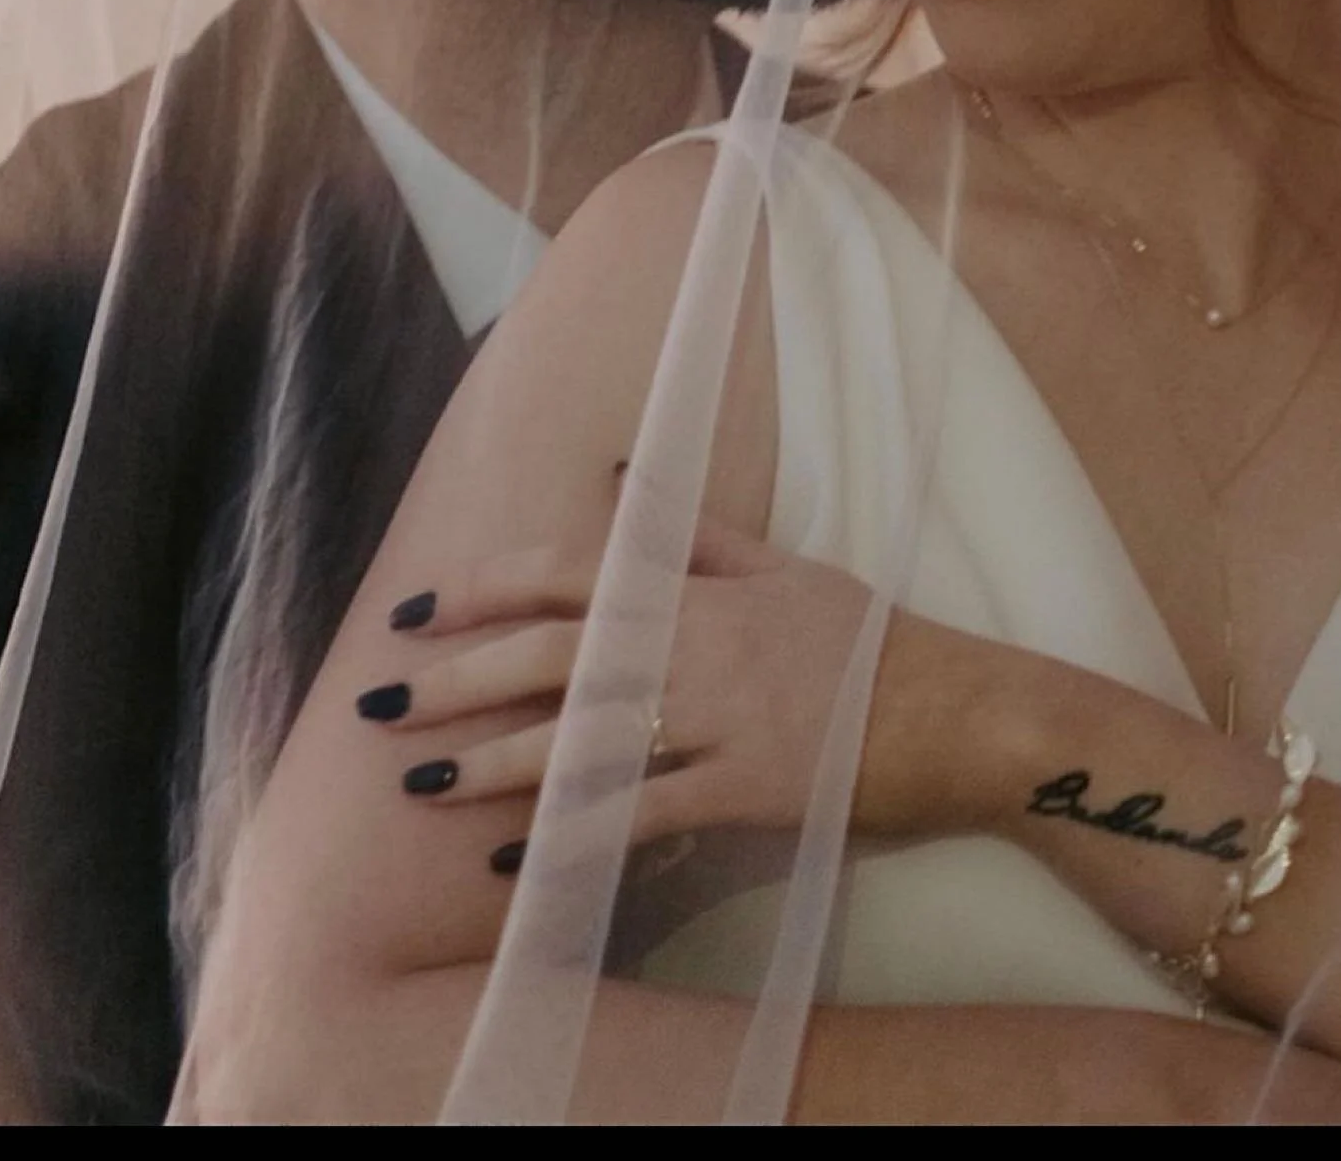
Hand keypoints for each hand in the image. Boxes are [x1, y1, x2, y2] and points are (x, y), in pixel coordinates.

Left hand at [358, 523, 967, 846]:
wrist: (958, 710)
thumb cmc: (868, 635)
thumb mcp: (784, 567)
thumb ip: (694, 531)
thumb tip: (617, 479)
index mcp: (699, 588)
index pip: (571, 574)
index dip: (486, 588)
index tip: (415, 609)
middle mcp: (696, 646)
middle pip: (557, 655)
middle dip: (462, 678)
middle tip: (382, 701)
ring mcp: (719, 719)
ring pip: (586, 738)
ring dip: (496, 761)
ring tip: (422, 784)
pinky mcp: (743, 789)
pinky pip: (642, 816)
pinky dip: (575, 837)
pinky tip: (513, 860)